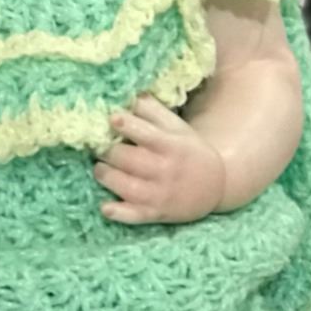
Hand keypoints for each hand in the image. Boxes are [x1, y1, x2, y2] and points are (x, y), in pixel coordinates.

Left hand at [93, 95, 225, 224]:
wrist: (214, 187)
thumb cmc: (187, 150)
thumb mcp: (176, 127)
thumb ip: (152, 111)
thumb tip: (126, 94)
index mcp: (170, 145)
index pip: (145, 133)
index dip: (126, 125)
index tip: (112, 118)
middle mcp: (164, 170)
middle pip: (128, 159)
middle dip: (107, 151)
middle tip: (97, 145)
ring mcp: (159, 194)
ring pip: (126, 187)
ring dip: (106, 176)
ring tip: (99, 168)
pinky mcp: (154, 213)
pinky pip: (133, 216)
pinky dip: (118, 213)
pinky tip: (106, 207)